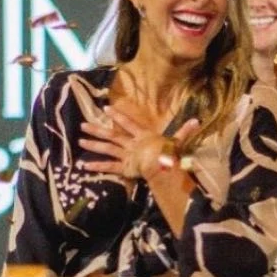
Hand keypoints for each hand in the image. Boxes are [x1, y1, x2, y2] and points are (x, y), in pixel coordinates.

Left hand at [80, 106, 198, 179]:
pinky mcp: (123, 167)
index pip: (128, 123)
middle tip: (82, 124)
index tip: (105, 108)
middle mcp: (131, 143)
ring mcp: (125, 155)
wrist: (162, 166)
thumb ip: (185, 131)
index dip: (117, 116)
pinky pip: (108, 167)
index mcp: (143, 135)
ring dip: (93, 144)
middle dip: (97, 129)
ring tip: (80, 140)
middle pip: (112, 135)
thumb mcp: (177, 141)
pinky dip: (97, 166)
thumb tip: (197, 121)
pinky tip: (84, 165)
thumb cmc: (170, 153)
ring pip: (107, 148)